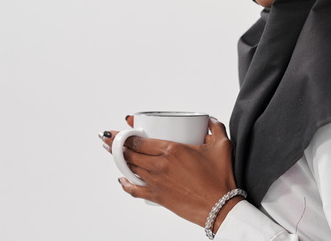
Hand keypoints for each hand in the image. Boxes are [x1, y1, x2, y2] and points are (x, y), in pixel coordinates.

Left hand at [100, 117, 243, 231]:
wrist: (221, 208)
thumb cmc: (221, 179)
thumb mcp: (222, 146)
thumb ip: (216, 129)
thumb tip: (210, 121)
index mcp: (172, 150)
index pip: (139, 140)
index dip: (124, 133)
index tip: (119, 128)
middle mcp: (160, 165)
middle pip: (130, 153)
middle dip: (115, 144)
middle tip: (108, 138)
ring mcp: (157, 182)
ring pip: (130, 169)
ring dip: (119, 160)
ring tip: (111, 152)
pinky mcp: (158, 197)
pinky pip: (134, 190)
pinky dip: (126, 184)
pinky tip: (122, 180)